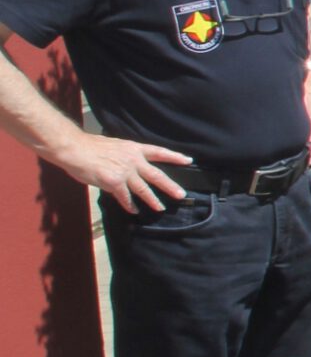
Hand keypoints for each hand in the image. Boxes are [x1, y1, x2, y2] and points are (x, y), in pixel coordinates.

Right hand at [60, 134, 192, 213]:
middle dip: (170, 186)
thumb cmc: (90, 146)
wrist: (75, 149)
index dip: (174, 157)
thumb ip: (125, 155)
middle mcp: (133, 160)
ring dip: (153, 200)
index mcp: (134, 149)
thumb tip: (129, 163)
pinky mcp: (114, 182)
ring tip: (161, 208)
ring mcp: (125, 172)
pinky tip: (134, 211)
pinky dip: (130, 205)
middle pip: (157, 175)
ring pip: (144, 189)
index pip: (159, 152)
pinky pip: (125, 197)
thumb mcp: (115, 145)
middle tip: (182, 194)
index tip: (189, 160)